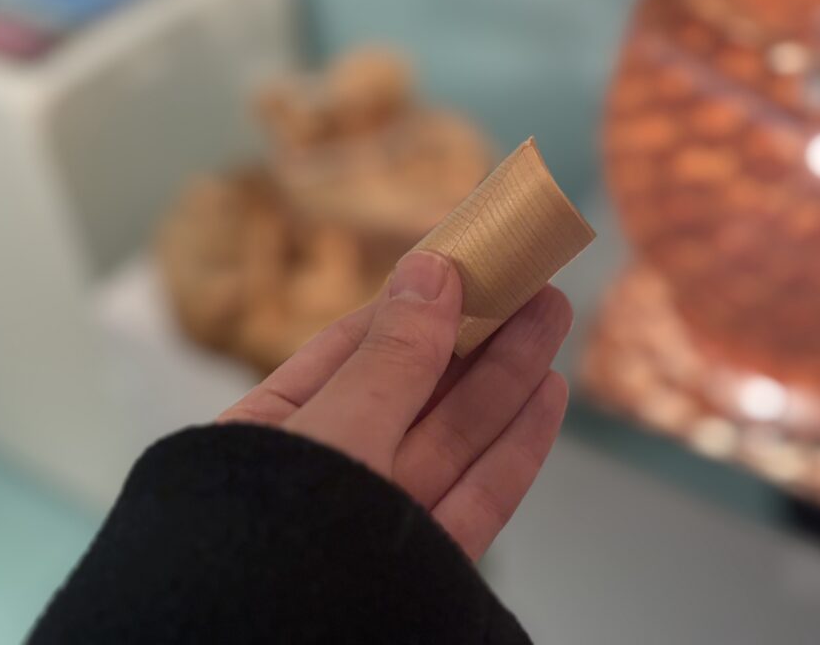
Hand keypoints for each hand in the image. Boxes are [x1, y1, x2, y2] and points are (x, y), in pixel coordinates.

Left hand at [219, 250, 571, 560]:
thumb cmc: (269, 544)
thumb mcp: (332, 434)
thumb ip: (391, 360)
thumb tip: (433, 272)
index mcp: (279, 433)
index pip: (358, 347)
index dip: (419, 298)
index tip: (467, 255)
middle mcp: (331, 474)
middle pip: (418, 388)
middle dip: (477, 331)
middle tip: (529, 276)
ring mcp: (378, 522)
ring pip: (455, 436)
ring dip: (508, 376)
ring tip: (551, 319)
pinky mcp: (422, 564)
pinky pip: (477, 494)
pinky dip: (515, 445)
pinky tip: (548, 396)